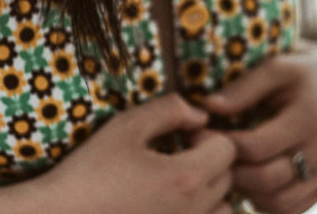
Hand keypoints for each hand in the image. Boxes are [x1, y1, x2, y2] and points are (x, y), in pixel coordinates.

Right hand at [32, 93, 236, 213]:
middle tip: (174, 157)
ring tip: (173, 186)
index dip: (208, 135)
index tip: (182, 137)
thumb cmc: (87, 173)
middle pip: (228, 179)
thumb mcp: (125, 128)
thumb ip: (170, 111)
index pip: (229, 149)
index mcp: (186, 179)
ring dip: (208, 194)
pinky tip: (162, 206)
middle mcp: (193, 212)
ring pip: (222, 211)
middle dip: (209, 162)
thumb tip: (202, 114)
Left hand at [202, 43, 316, 213]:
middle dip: (231, 170)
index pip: (256, 147)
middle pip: (265, 179)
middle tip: (211, 156)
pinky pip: (291, 210)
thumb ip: (243, 88)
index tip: (201, 134)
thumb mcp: (276, 67)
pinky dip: (266, 202)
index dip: (223, 145)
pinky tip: (252, 179)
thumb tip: (207, 106)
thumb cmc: (301, 73)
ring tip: (231, 166)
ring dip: (247, 190)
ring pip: (277, 202)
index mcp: (310, 117)